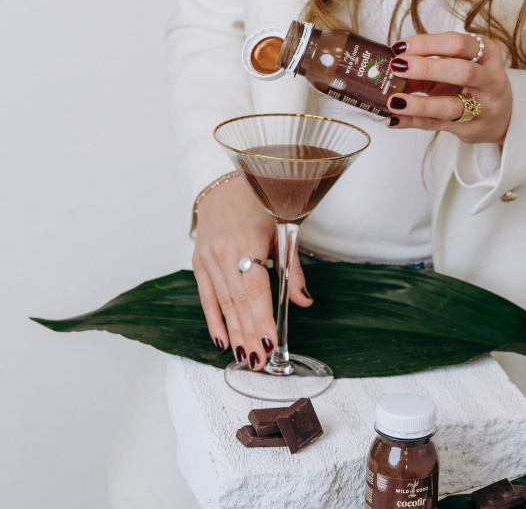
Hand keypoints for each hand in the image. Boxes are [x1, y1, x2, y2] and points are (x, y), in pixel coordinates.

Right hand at [192, 176, 312, 367]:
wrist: (224, 185)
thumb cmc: (259, 203)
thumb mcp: (283, 228)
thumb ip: (292, 269)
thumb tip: (304, 301)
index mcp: (247, 242)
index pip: (256, 289)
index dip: (262, 318)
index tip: (269, 342)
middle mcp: (224, 253)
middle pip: (238, 302)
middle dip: (249, 335)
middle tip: (259, 363)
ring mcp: (208, 259)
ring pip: (222, 304)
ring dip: (234, 334)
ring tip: (245, 359)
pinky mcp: (198, 263)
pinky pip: (206, 298)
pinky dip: (214, 321)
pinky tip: (222, 341)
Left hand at [385, 31, 511, 144]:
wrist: (503, 115)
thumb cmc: (474, 82)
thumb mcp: (459, 65)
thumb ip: (431, 65)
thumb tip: (393, 67)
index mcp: (488, 54)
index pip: (459, 44)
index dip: (428, 43)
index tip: (400, 46)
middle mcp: (491, 80)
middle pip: (462, 72)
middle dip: (427, 68)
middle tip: (398, 67)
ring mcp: (484, 107)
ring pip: (451, 106)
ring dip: (419, 104)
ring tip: (393, 100)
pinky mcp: (472, 129)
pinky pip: (439, 125)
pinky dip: (414, 122)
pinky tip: (394, 119)